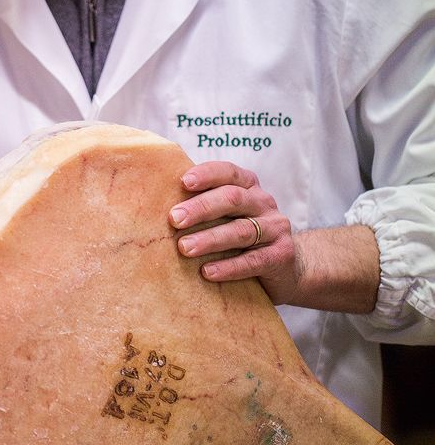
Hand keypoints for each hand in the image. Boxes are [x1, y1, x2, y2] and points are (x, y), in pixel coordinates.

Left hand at [169, 161, 299, 303]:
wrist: (287, 268)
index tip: (182, 182)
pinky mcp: (281, 256)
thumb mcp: (228, 216)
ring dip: (210, 239)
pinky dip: (229, 267)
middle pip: (232, 199)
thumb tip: (156, 204)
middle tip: (174, 219)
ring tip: (184, 248)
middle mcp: (264, 203)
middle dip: (201, 208)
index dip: (206, 174)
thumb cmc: (242, 237)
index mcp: (248, 187)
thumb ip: (204, 206)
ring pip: (241, 231)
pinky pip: (253, 261)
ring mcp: (275, 229)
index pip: (228, 172)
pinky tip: (207, 272)